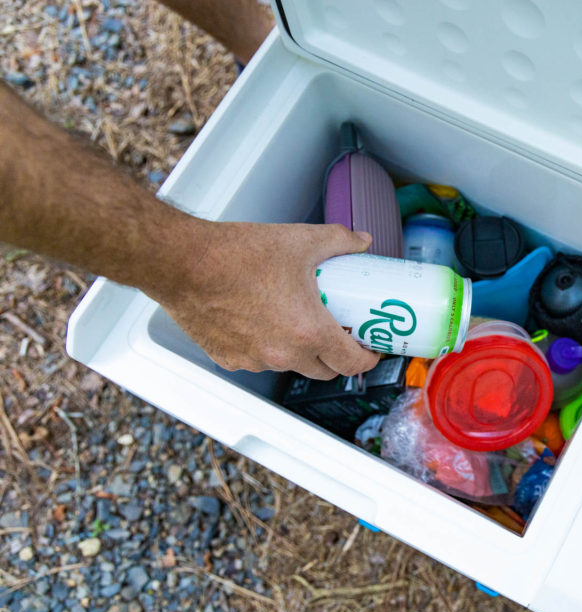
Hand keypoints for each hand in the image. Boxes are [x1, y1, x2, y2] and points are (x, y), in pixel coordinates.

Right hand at [154, 221, 379, 378]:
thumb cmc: (236, 255)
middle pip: (324, 371)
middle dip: (336, 357)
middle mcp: (283, 354)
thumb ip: (339, 241)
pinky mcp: (228, 358)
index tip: (370, 348)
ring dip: (299, 351)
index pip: (351, 364)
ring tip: (297, 319)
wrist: (183, 263)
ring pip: (289, 364)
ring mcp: (254, 360)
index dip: (368, 358)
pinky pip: (257, 359)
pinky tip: (263, 319)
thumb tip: (360, 240)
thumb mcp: (300, 241)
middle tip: (339, 332)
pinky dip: (266, 345)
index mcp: (309, 332)